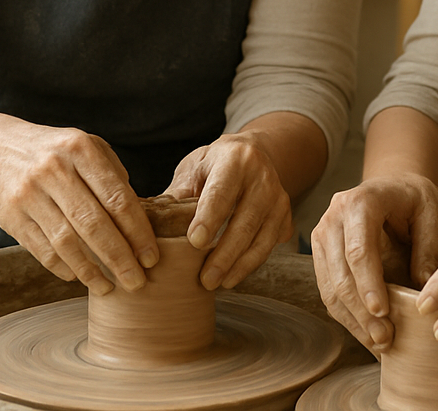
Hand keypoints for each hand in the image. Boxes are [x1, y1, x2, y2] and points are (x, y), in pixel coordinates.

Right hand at [0, 117, 157, 295]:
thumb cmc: (56, 154)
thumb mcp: (87, 148)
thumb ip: (115, 177)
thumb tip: (138, 220)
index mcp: (81, 150)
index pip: (117, 197)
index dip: (137, 232)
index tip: (151, 257)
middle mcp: (54, 170)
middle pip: (93, 223)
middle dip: (119, 258)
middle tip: (136, 281)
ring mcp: (29, 194)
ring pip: (66, 242)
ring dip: (90, 271)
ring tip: (108, 287)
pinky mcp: (11, 217)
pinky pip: (42, 250)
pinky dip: (63, 268)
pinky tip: (78, 277)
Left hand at [166, 131, 293, 290]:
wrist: (253, 154)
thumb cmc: (215, 164)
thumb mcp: (193, 168)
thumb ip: (178, 194)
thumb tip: (152, 226)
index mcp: (235, 159)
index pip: (222, 192)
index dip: (209, 217)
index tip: (194, 242)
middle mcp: (262, 177)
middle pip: (245, 221)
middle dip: (225, 254)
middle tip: (205, 279)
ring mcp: (278, 197)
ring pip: (262, 238)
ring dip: (240, 265)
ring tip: (218, 284)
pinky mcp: (286, 215)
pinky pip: (270, 244)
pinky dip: (252, 263)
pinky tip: (233, 275)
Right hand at [311, 173, 437, 352]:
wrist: (393, 187)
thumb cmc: (415, 199)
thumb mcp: (432, 213)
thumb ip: (429, 247)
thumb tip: (424, 287)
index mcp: (361, 201)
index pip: (359, 249)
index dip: (368, 283)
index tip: (382, 312)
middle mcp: (334, 216)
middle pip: (340, 272)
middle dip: (361, 311)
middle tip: (385, 338)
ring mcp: (322, 235)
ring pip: (330, 287)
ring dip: (353, 320)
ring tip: (379, 343)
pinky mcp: (322, 254)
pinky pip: (329, 291)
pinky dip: (347, 316)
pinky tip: (367, 334)